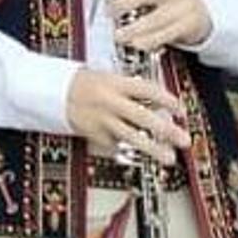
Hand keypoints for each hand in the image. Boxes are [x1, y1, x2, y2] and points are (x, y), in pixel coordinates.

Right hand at [66, 69, 188, 165]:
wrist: (53, 93)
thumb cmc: (84, 84)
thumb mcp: (108, 78)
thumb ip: (132, 90)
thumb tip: (159, 105)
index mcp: (115, 84)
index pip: (148, 91)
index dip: (169, 101)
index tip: (181, 112)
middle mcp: (110, 102)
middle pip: (143, 117)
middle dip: (166, 130)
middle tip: (184, 140)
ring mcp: (101, 120)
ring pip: (131, 137)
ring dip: (153, 149)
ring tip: (169, 158)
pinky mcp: (94, 135)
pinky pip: (115, 143)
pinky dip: (128, 148)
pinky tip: (139, 153)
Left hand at [109, 0, 211, 50]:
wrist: (201, 13)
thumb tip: (107, 2)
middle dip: (123, 4)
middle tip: (110, 13)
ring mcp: (182, 7)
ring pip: (155, 18)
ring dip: (133, 29)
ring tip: (119, 35)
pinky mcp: (188, 25)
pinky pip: (166, 34)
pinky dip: (150, 40)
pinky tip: (137, 43)